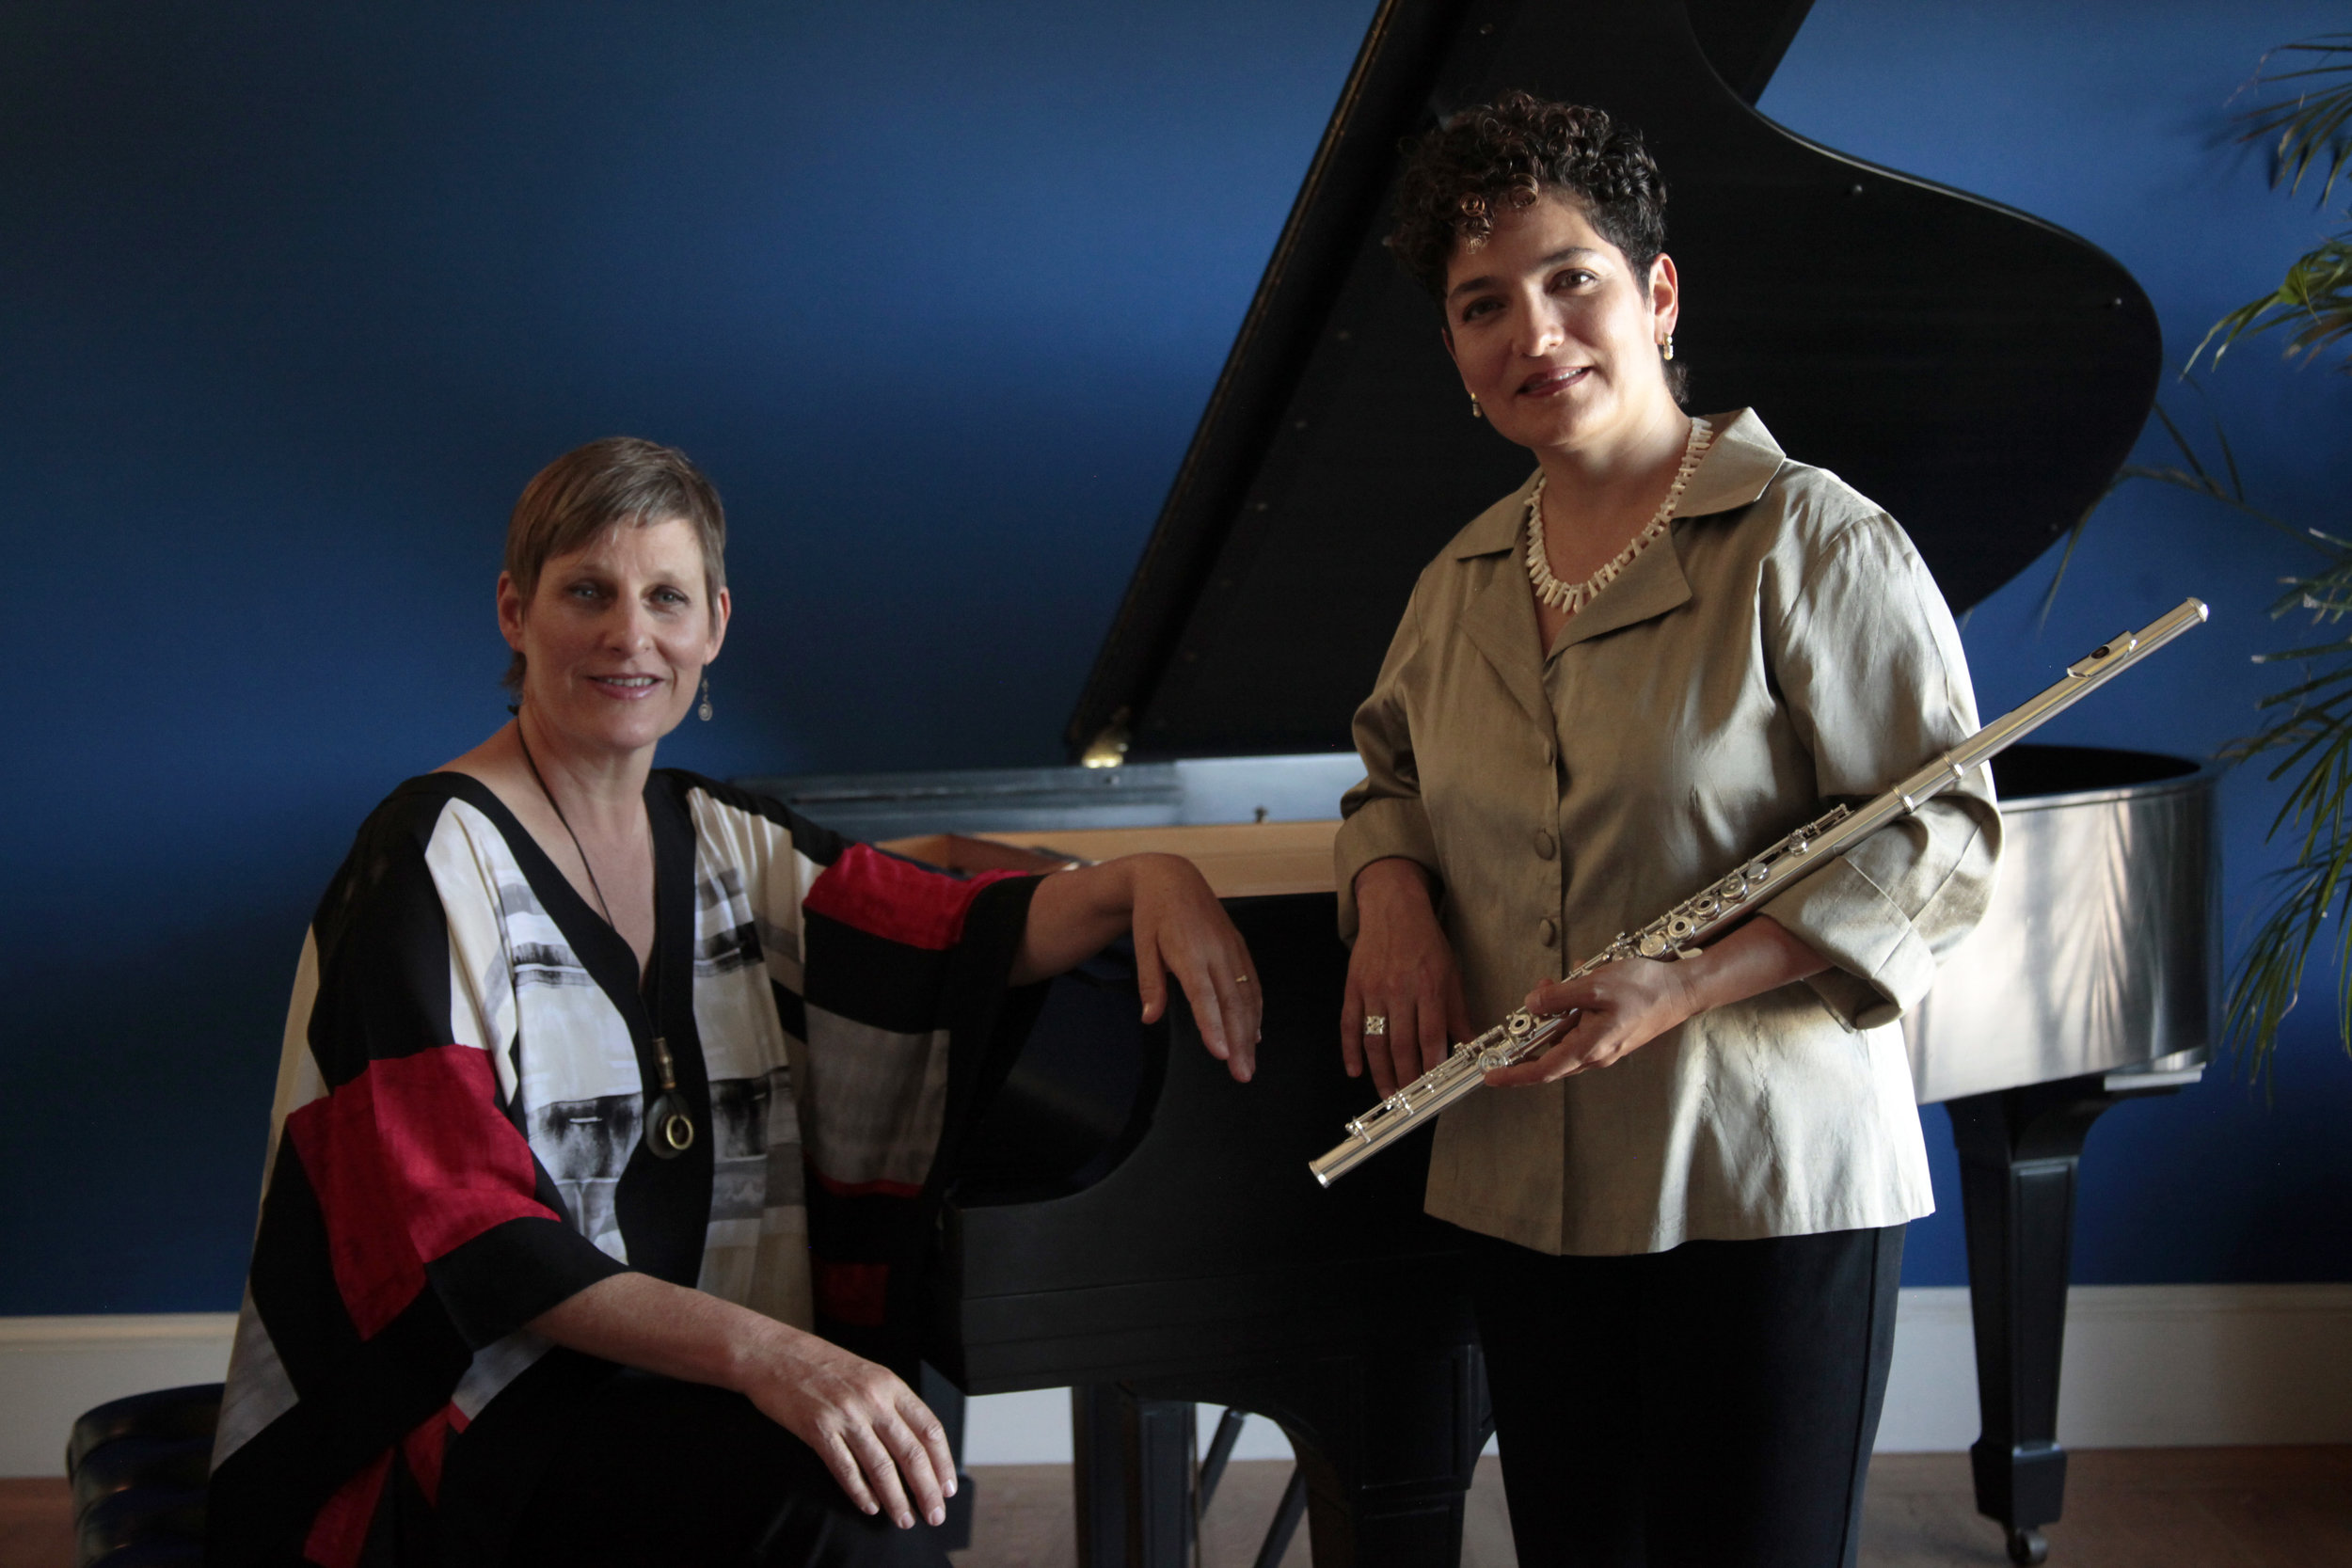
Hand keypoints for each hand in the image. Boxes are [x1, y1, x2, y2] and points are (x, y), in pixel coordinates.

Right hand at [738, 1324, 958, 1530]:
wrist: (775, 1354)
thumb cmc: (821, 1365)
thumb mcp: (868, 1375)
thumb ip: (892, 1405)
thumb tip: (915, 1444)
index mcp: (890, 1385)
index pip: (930, 1429)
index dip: (943, 1463)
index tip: (948, 1486)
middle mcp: (873, 1399)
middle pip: (911, 1453)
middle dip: (927, 1490)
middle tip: (934, 1514)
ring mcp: (845, 1415)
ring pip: (881, 1467)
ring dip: (896, 1499)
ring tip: (903, 1518)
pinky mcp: (818, 1429)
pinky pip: (845, 1469)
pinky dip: (860, 1492)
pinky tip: (870, 1506)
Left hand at [1129, 854, 1261, 1081]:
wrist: (1172, 877)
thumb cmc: (1153, 914)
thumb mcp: (1142, 946)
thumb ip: (1150, 984)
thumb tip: (1149, 1018)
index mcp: (1189, 951)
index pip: (1204, 995)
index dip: (1212, 1025)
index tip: (1219, 1054)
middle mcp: (1216, 951)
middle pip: (1232, 1003)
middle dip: (1239, 1041)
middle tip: (1242, 1074)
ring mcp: (1231, 949)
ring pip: (1247, 997)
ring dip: (1250, 1033)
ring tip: (1248, 1064)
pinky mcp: (1239, 947)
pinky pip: (1252, 984)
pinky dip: (1256, 1011)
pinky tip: (1255, 1034)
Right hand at [1343, 858, 1469, 1095]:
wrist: (1393, 909)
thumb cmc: (1426, 942)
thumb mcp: (1451, 973)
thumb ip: (1458, 1011)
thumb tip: (1470, 1045)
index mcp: (1428, 987)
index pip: (1431, 1036)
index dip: (1432, 1066)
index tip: (1434, 1089)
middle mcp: (1400, 990)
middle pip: (1401, 1044)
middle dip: (1405, 1078)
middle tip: (1409, 1100)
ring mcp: (1373, 990)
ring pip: (1375, 1040)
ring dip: (1380, 1072)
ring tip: (1387, 1094)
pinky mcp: (1354, 987)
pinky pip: (1349, 1024)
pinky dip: (1350, 1050)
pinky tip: (1355, 1070)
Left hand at [1480, 959, 1697, 1086]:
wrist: (1682, 990)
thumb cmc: (1644, 989)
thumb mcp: (1594, 985)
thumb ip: (1559, 996)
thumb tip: (1532, 1005)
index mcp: (1589, 1047)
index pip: (1542, 1070)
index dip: (1514, 1075)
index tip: (1491, 1076)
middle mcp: (1595, 1054)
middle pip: (1550, 1054)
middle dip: (1531, 1033)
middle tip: (1528, 1006)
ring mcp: (1604, 1046)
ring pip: (1565, 1037)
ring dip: (1552, 1016)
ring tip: (1551, 987)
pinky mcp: (1611, 1035)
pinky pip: (1581, 1027)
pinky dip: (1570, 1009)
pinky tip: (1576, 984)